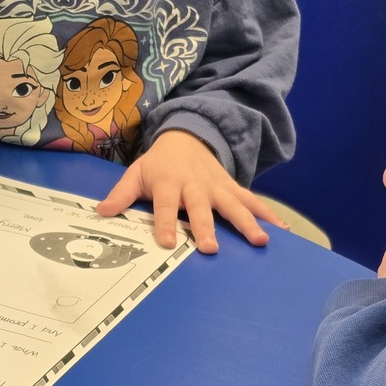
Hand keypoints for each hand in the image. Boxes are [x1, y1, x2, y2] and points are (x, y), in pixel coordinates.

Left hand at [96, 130, 281, 252]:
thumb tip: (101, 211)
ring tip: (261, 240)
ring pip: (233, 205)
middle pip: (200, 208)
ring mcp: (216, 187)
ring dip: (247, 222)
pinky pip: (252, 201)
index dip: (165, 223)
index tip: (167, 243)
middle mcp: (194, 185)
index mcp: (168, 183)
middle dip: (205, 227)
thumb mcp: (136, 173)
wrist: (187, 137)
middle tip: (210, 248)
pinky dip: (269, 214)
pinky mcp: (232, 188)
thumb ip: (121, 194)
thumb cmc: (158, 164)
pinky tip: (283, 231)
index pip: (165, 205)